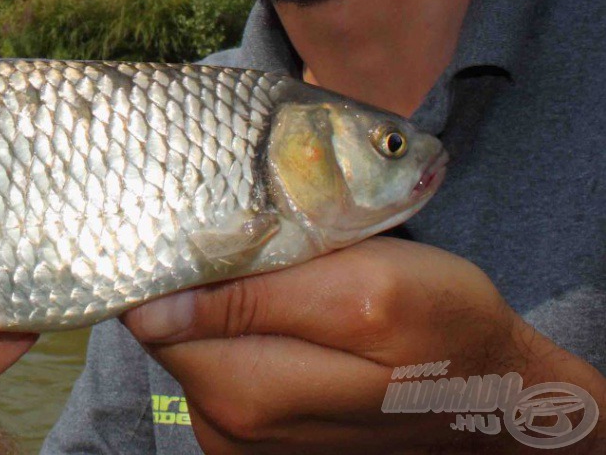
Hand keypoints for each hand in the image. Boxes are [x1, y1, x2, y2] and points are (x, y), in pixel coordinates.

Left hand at [121, 237, 605, 453]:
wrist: (499, 395)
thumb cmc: (446, 329)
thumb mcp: (363, 291)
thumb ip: (254, 300)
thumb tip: (151, 309)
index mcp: (248, 395)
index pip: (153, 317)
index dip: (168, 261)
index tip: (197, 217)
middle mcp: (230, 427)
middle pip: (167, 330)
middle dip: (198, 277)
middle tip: (253, 232)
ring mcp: (242, 436)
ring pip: (194, 341)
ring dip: (222, 298)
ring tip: (282, 269)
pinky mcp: (258, 429)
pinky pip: (222, 358)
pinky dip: (241, 323)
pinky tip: (287, 302)